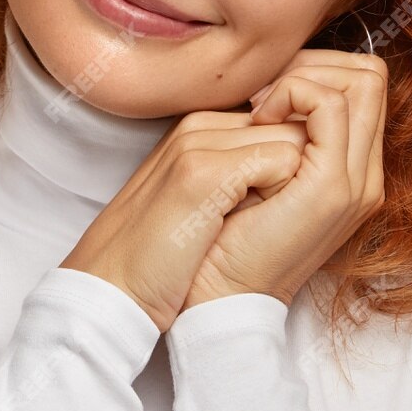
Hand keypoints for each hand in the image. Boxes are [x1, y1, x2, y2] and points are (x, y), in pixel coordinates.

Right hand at [62, 108, 312, 331]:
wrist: (113, 290)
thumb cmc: (160, 259)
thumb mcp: (198, 202)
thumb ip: (234, 171)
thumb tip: (289, 167)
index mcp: (196, 131)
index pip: (276, 120)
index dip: (287, 165)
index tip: (261, 208)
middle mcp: (196, 128)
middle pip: (290, 124)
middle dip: (297, 169)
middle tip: (261, 218)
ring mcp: (196, 145)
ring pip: (292, 139)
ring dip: (291, 184)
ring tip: (252, 223)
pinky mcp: (203, 173)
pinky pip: (282, 162)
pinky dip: (282, 196)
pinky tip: (251, 226)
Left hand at [182, 48, 387, 312]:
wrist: (217, 293)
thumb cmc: (223, 234)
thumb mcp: (257, 173)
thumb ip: (277, 135)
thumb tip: (266, 87)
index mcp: (350, 170)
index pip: (361, 85)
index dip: (314, 69)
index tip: (264, 92)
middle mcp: (364, 174)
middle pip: (370, 76)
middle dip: (313, 63)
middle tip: (262, 93)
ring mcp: (356, 181)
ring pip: (363, 81)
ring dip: (304, 76)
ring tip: (260, 108)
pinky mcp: (333, 186)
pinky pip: (331, 106)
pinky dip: (294, 93)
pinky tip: (259, 118)